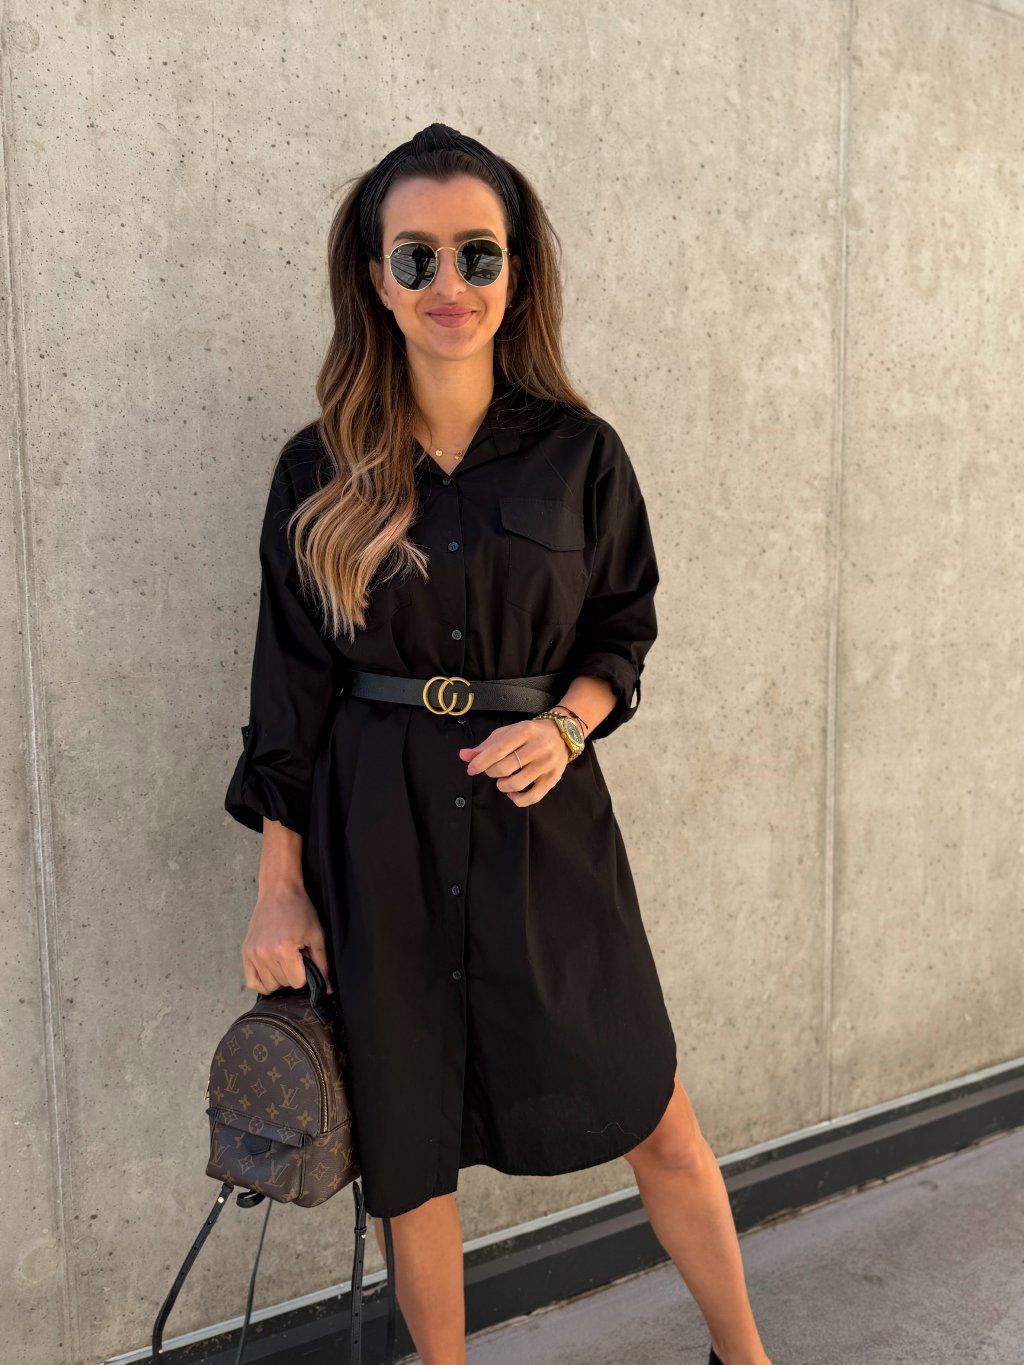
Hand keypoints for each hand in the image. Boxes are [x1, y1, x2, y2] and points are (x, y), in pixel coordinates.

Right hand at [242, 881, 333, 995]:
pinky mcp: (245, 952)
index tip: (305, 958)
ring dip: (279, 977)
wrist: (279, 892)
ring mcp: (253, 953)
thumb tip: (328, 990)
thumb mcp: (317, 936)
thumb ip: (322, 965)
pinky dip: (263, 981)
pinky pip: (252, 982)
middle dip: (293, 973)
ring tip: (283, 958)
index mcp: (284, 949)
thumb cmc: (300, 911)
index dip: (305, 973)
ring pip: (269, 986)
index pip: (298, 982)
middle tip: (295, 955)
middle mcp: (265, 953)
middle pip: (283, 984)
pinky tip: (272, 969)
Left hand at [460, 716, 568, 806]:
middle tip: (493, 770)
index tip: (471, 769)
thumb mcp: (507, 733)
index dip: (481, 762)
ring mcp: (546, 764)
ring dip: (502, 785)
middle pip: (505, 768)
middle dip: (492, 772)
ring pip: (517, 784)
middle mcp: (537, 747)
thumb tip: (464, 756)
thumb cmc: (529, 734)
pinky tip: (512, 793)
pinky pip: (532, 797)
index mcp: (524, 731)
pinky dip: (517, 800)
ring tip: (503, 780)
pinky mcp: (553, 779)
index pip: (498, 750)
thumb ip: (485, 746)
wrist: (561, 734)